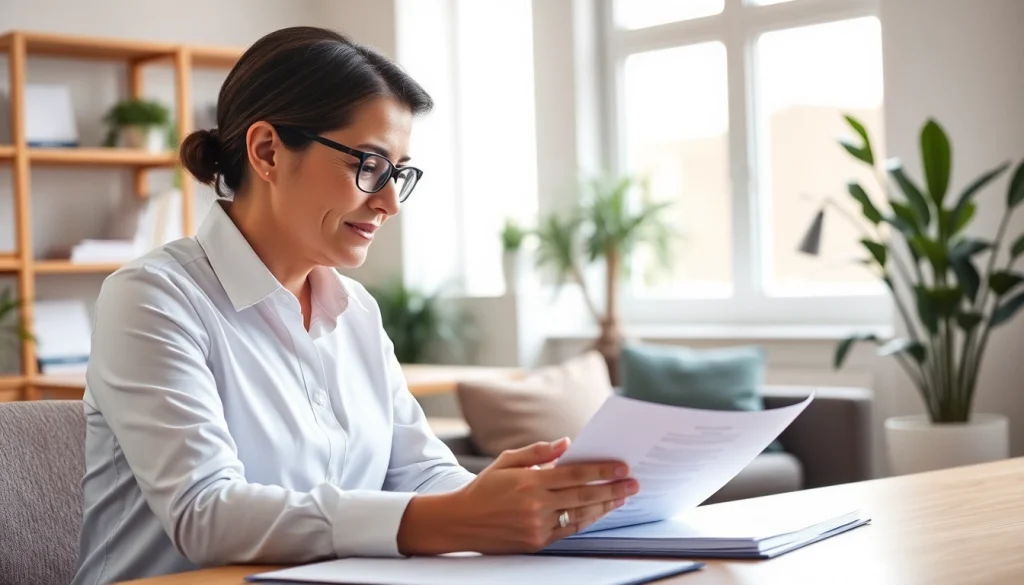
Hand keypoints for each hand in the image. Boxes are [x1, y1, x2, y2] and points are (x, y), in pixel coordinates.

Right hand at [397, 438, 637, 554]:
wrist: (460, 522)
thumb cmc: (484, 488)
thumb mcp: (506, 461)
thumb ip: (537, 452)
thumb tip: (566, 443)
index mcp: (529, 482)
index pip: (574, 474)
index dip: (601, 470)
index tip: (622, 467)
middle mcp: (535, 505)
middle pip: (584, 496)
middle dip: (612, 489)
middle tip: (633, 483)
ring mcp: (537, 526)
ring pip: (580, 516)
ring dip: (604, 506)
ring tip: (622, 498)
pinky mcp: (536, 542)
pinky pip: (568, 531)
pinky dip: (586, 521)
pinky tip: (598, 512)